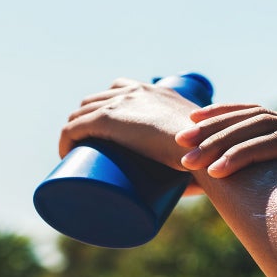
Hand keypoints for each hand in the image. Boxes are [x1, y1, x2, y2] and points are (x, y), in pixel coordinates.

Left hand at [59, 77, 197, 170]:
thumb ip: (198, 164)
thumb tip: (200, 187)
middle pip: (98, 99)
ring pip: (82, 112)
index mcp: (157, 92)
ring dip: (76, 129)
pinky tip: (65, 151)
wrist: (205, 148)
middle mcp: (137, 90)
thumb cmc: (210, 156)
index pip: (122, 89)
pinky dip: (66, 138)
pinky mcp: (108, 119)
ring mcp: (121, 103)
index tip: (107, 132)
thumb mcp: (202, 150)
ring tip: (78, 153)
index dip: (109, 107)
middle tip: (92, 149)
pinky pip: (74, 126)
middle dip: (89, 119)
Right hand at [175, 104, 276, 212]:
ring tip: (184, 138)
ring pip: (257, 113)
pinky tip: (200, 119)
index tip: (214, 171)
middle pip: (265, 123)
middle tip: (188, 157)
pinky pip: (257, 113)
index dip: (246, 153)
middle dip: (223, 139)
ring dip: (217, 123)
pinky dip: (228, 114)